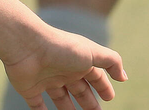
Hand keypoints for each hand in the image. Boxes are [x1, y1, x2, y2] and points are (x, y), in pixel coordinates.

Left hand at [3, 27, 126, 109]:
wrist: (25, 45)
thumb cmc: (61, 47)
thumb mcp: (92, 52)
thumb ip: (112, 61)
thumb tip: (124, 78)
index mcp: (77, 61)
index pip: (94, 76)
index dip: (103, 87)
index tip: (110, 98)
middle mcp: (62, 70)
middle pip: (79, 90)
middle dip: (89, 102)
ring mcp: (45, 79)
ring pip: (60, 99)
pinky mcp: (29, 88)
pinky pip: (37, 105)